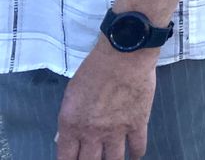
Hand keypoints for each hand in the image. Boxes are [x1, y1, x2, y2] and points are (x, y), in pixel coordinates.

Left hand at [56, 41, 156, 159]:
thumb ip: (71, 117)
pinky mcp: (138, 123)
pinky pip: (138, 146)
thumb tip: (67, 135)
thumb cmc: (95, 68)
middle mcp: (92, 133)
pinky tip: (135, 154)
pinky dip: (137, 153)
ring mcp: (117, 131)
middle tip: (95, 158)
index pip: (66, 158)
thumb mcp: (72, 93)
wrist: (124, 55)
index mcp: (71, 125)